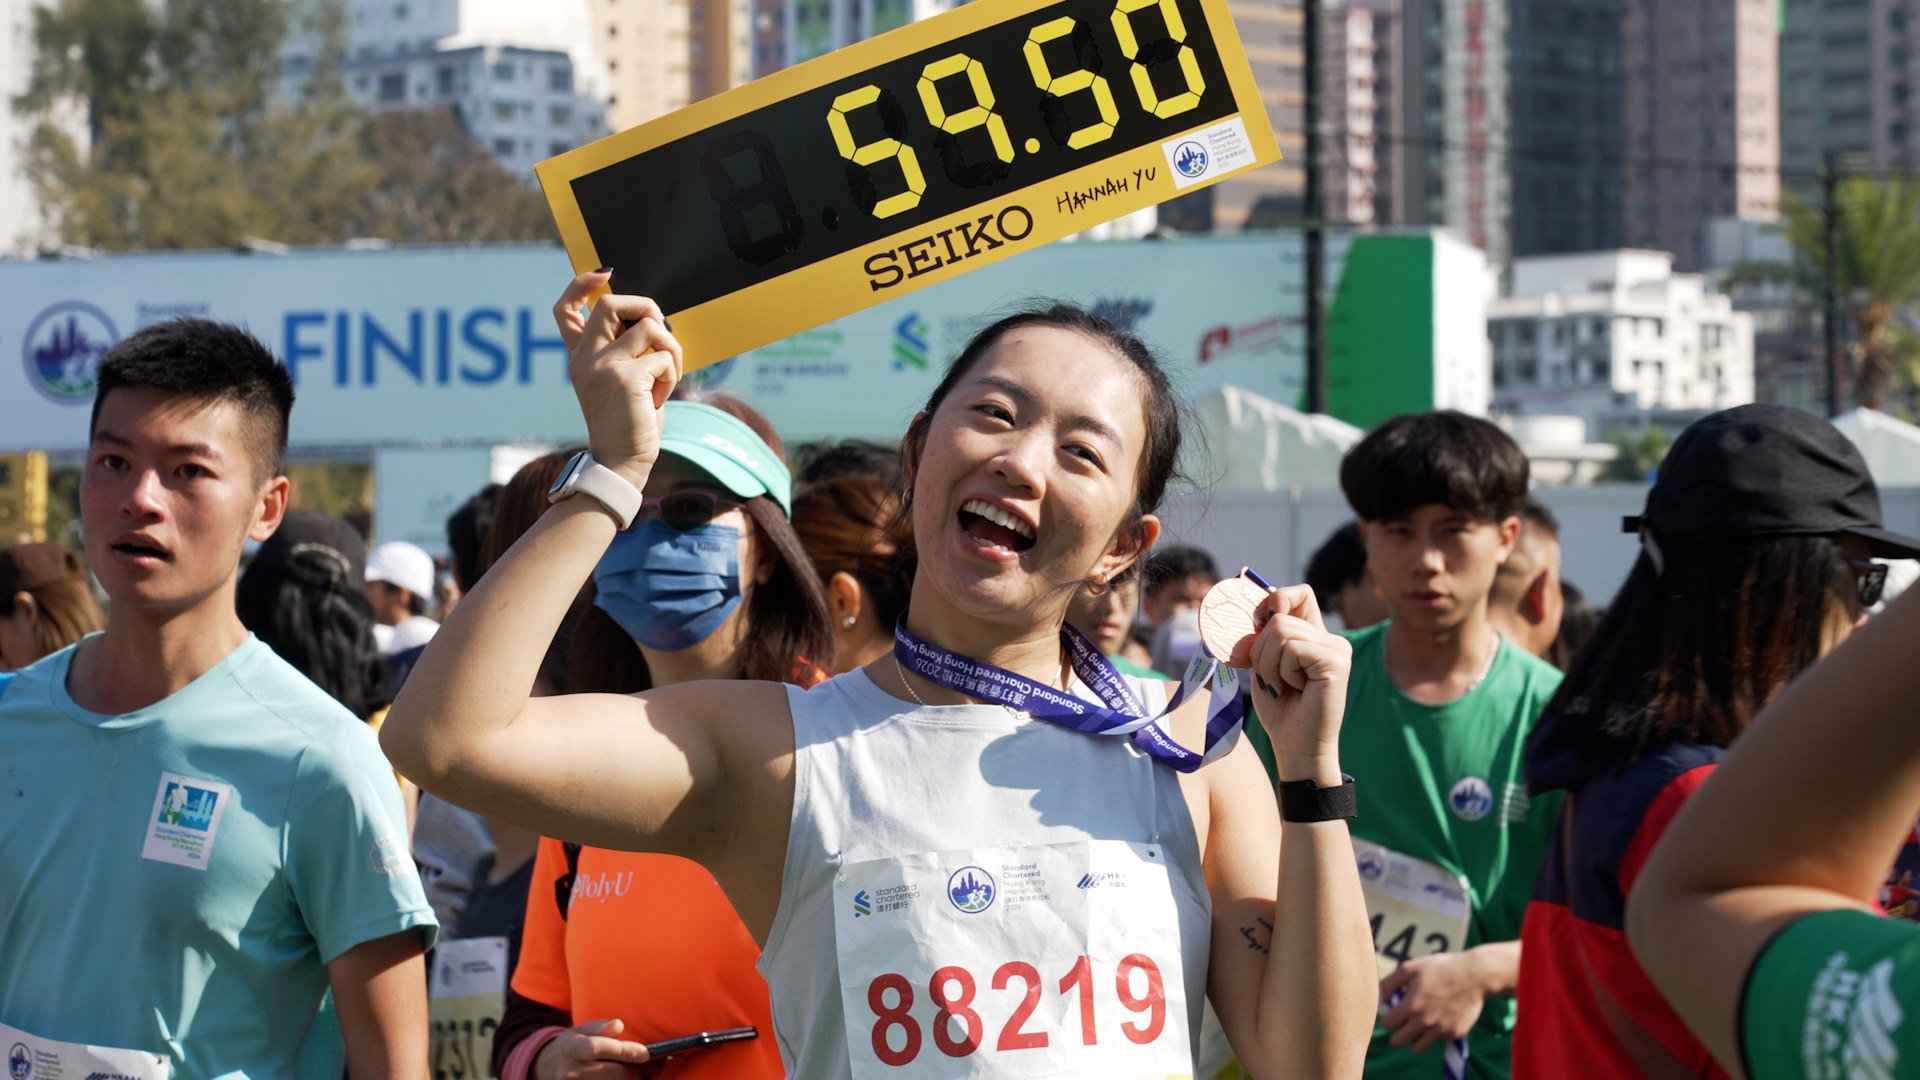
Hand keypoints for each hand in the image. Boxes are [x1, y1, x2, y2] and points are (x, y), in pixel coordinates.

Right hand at [533, 1018, 655, 1079]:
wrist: (548, 1068)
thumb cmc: (572, 1046)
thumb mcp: (581, 1030)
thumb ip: (600, 1027)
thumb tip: (618, 1025)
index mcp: (571, 1049)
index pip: (596, 1048)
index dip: (623, 1051)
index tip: (646, 1052)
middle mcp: (571, 1072)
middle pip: (613, 1074)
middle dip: (637, 1070)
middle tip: (654, 1064)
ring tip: (646, 1073)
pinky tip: (632, 1078)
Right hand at [552, 271, 683, 490]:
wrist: (621, 461)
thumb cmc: (627, 422)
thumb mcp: (618, 381)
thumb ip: (623, 350)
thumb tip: (650, 318)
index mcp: (579, 356)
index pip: (566, 308)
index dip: (582, 284)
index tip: (605, 274)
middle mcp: (585, 357)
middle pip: (612, 304)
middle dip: (648, 309)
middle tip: (660, 337)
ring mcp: (603, 365)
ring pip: (648, 326)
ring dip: (670, 348)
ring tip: (666, 376)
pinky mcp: (625, 378)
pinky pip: (663, 357)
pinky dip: (672, 374)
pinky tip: (659, 397)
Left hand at [1242, 584, 1350, 775]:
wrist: (1296, 746)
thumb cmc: (1280, 708)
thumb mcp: (1264, 662)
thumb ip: (1263, 632)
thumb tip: (1247, 588)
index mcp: (1314, 635)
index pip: (1296, 593)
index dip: (1272, 602)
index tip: (1257, 628)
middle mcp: (1330, 637)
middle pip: (1278, 615)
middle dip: (1261, 650)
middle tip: (1274, 680)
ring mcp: (1337, 648)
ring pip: (1280, 631)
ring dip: (1269, 664)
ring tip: (1284, 686)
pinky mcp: (1336, 661)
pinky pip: (1291, 649)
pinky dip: (1282, 672)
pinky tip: (1297, 690)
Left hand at [1378, 952, 1488, 1053]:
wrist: (1475, 976)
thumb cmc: (1441, 968)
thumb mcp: (1411, 968)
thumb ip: (1389, 984)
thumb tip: (1379, 1000)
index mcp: (1412, 1005)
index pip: (1387, 1024)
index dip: (1389, 1016)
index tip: (1395, 1010)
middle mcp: (1425, 1022)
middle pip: (1397, 1042)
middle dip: (1398, 1032)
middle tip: (1405, 1021)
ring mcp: (1441, 1030)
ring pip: (1417, 1048)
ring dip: (1415, 1037)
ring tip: (1420, 1022)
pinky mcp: (1454, 1034)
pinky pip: (1437, 1041)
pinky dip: (1435, 1033)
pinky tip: (1441, 1017)